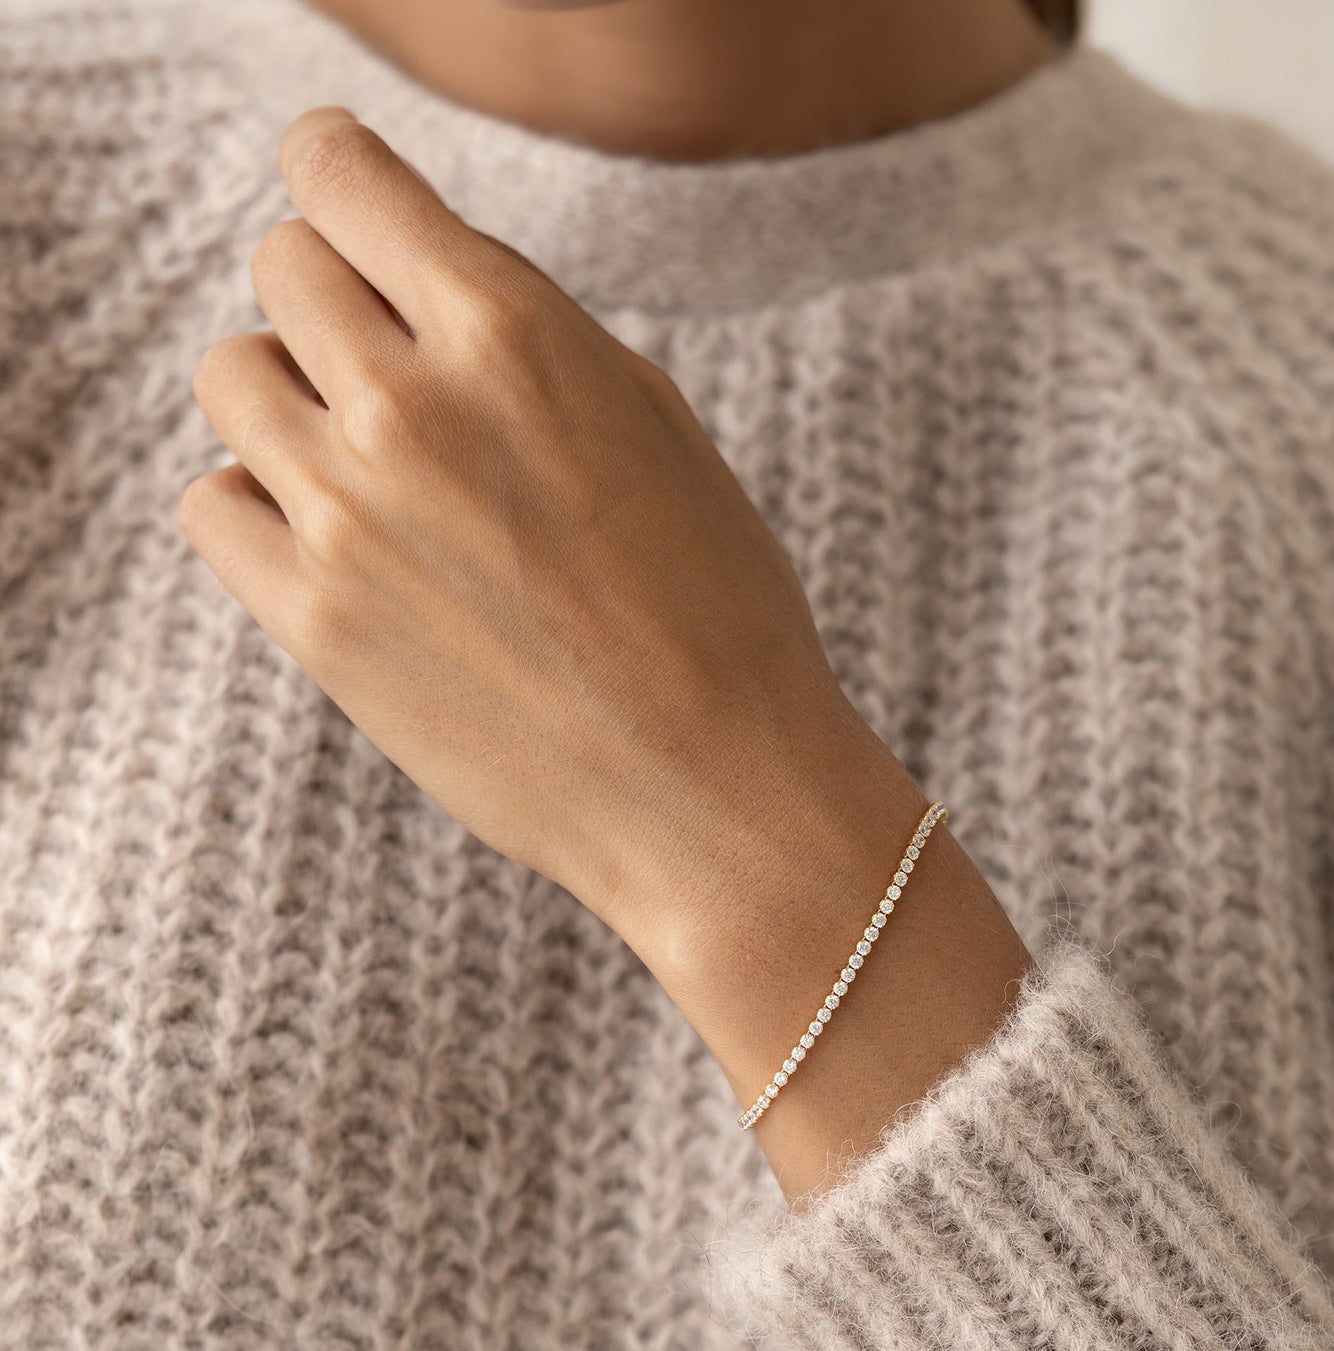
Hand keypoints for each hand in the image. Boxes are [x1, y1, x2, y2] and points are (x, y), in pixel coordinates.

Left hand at [180, 105, 881, 966]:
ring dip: (290, 395)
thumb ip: (524, 333)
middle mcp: (412, 405)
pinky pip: (212, 502)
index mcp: (514, 333)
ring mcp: (348, 516)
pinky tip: (337, 536)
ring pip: (231, 375)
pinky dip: (259, 500)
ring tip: (369, 459)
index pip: (344, 175)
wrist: (711, 785)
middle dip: (332, 296)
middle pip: (282, 267)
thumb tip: (424, 288)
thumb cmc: (714, 604)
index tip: (348, 203)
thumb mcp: (651, 422)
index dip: (341, 178)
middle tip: (390, 363)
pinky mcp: (313, 621)